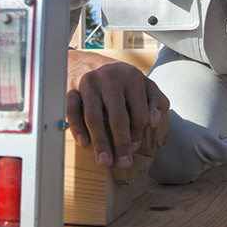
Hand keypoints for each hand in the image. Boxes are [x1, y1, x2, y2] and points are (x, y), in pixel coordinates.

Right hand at [66, 49, 168, 169]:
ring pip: (94, 117)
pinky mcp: (70, 88)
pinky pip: (73, 111)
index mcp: (132, 77)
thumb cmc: (120, 79)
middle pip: (118, 117)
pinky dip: (77, 128)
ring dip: (100, 142)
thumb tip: (155, 121)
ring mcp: (89, 82)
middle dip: (121, 144)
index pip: (139, 113)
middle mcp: (110, 78)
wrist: (87, 62)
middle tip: (123, 164)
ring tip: (104, 162)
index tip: (134, 148)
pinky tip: (84, 143)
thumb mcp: (143, 84)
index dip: (138, 134)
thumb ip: (157, 101)